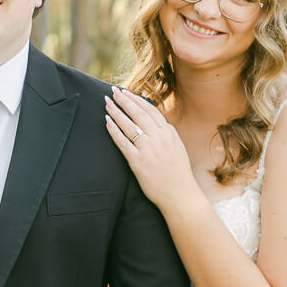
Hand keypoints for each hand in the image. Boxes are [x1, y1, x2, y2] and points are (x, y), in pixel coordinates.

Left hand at [105, 87, 192, 207]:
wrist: (180, 195)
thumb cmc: (178, 173)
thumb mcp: (177, 147)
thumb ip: (167, 133)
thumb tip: (156, 121)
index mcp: (169, 133)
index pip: (150, 110)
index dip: (136, 99)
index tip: (126, 92)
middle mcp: (159, 138)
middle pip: (138, 113)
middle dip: (124, 100)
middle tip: (113, 91)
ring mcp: (148, 149)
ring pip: (129, 124)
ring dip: (116, 112)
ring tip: (106, 103)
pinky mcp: (138, 161)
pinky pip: (123, 141)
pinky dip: (113, 130)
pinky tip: (106, 122)